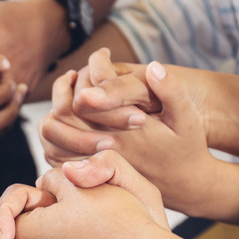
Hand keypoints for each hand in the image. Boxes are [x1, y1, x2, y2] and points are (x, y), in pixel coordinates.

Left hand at [41, 54, 218, 213]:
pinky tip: (71, 116)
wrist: (181, 181)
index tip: (101, 57)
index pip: (85, 100)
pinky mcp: (83, 173)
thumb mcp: (186, 119)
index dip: (87, 75)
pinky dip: (55, 132)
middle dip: (63, 90)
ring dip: (55, 110)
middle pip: (61, 116)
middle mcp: (101, 151)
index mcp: (123, 134)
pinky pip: (54, 153)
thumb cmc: (185, 146)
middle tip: (74, 74)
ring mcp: (89, 164)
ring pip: (52, 135)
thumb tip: (154, 66)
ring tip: (70, 91)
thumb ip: (172, 92)